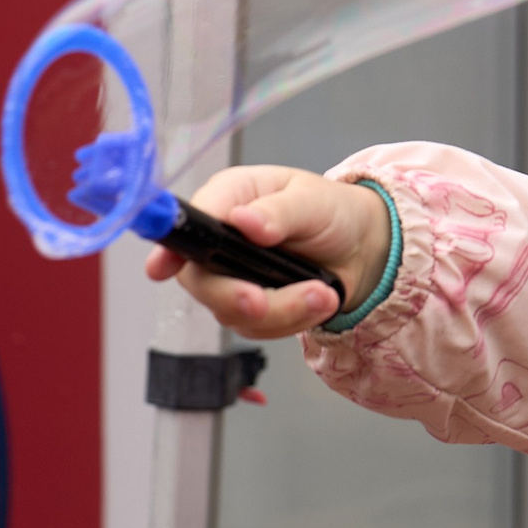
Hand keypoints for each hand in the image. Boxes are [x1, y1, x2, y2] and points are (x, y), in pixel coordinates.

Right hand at [143, 164, 391, 339]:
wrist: (363, 247)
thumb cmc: (332, 211)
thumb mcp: (313, 200)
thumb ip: (279, 211)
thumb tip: (244, 221)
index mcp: (229, 198)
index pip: (187, 224)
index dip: (170, 248)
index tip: (164, 269)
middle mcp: (220, 239)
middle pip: (200, 280)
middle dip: (235, 296)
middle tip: (263, 301)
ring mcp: (232, 277)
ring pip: (232, 312)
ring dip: (283, 310)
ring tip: (324, 294)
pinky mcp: (251, 307)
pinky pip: (259, 328)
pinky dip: (293, 321)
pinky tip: (321, 301)